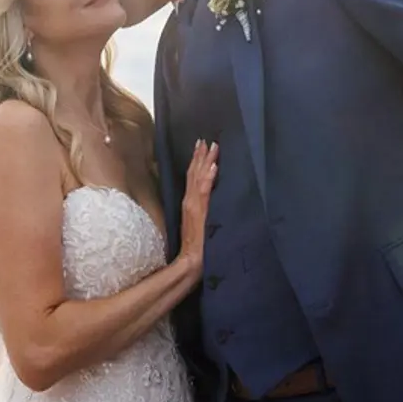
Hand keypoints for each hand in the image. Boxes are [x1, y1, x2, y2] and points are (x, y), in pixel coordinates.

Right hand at [175, 140, 218, 278]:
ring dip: (205, 161)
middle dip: (200, 156)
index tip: (202, 146)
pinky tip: (213, 167)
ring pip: (199, 177)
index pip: (192, 178)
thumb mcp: (198, 224)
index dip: (197, 161)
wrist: (191, 261)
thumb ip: (202, 211)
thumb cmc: (197, 246)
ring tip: (211, 146)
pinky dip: (208, 178)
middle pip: (194, 173)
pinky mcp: (200, 211)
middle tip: (206, 140)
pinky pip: (205, 191)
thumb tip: (210, 200)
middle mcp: (189, 201)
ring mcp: (194, 205)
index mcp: (189, 203)